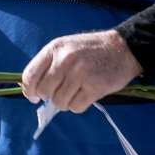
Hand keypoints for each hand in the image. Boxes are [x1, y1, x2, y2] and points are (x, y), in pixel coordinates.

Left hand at [21, 30, 142, 112]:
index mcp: (55, 48)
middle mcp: (65, 60)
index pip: (30, 76)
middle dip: (52, 96)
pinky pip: (76, 107)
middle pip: (44, 92)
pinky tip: (87, 94)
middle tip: (64, 90)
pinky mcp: (94, 87)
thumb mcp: (67, 47)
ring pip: (59, 102)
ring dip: (67, 101)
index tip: (35, 97)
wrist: (124, 48)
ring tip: (78, 91)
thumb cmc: (92, 49)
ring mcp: (80, 73)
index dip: (30, 91)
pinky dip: (79, 105)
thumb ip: (49, 64)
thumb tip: (33, 91)